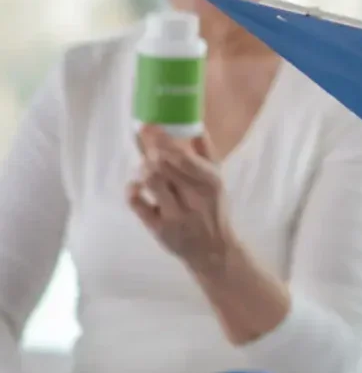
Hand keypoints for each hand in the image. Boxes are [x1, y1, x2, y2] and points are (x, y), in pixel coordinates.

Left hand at [128, 126, 235, 274]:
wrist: (212, 248)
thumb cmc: (213, 207)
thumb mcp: (217, 178)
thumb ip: (206, 151)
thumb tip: (194, 124)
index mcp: (210, 181)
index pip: (182, 156)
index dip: (162, 139)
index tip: (149, 125)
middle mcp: (193, 197)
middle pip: (163, 166)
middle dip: (150, 151)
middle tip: (147, 146)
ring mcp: (175, 214)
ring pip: (151, 181)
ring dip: (143, 169)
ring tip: (145, 166)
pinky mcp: (159, 229)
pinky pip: (138, 204)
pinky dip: (132, 189)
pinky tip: (136, 185)